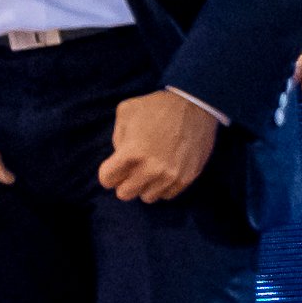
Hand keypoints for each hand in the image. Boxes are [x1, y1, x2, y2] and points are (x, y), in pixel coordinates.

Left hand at [98, 87, 216, 201]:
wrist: (195, 105)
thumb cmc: (157, 106)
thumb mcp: (126, 112)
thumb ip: (117, 137)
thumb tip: (119, 156)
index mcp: (131, 153)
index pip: (106, 180)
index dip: (108, 172)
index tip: (115, 166)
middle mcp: (150, 169)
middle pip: (124, 194)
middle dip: (124, 181)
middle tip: (132, 168)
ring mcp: (169, 176)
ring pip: (146, 197)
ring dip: (145, 185)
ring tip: (150, 169)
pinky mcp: (186, 179)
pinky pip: (167, 195)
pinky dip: (163, 186)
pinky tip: (165, 170)